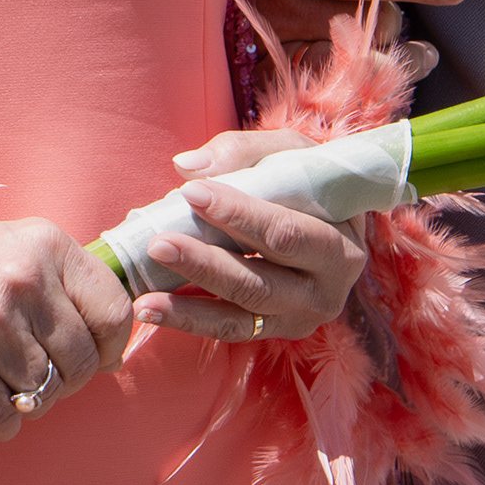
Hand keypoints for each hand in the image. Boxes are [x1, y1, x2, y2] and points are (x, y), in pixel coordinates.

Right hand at [0, 212, 133, 441]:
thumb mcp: (8, 246)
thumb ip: (61, 284)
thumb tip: (113, 347)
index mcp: (44, 245)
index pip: (114, 311)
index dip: (111, 346)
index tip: (98, 357)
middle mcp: (22, 280)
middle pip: (82, 362)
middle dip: (65, 382)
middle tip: (32, 376)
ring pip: (43, 393)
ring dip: (24, 400)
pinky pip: (5, 419)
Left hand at [132, 126, 370, 346]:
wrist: (330, 223)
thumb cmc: (307, 180)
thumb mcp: (291, 153)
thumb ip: (243, 152)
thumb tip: (187, 168)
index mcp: (341, 247)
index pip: (285, 233)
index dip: (239, 215)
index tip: (191, 193)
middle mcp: (325, 294)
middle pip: (259, 283)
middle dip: (205, 263)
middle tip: (158, 244)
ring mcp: (298, 319)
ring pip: (239, 316)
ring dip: (187, 307)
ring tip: (143, 300)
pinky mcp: (272, 332)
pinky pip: (227, 330)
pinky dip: (187, 321)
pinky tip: (150, 311)